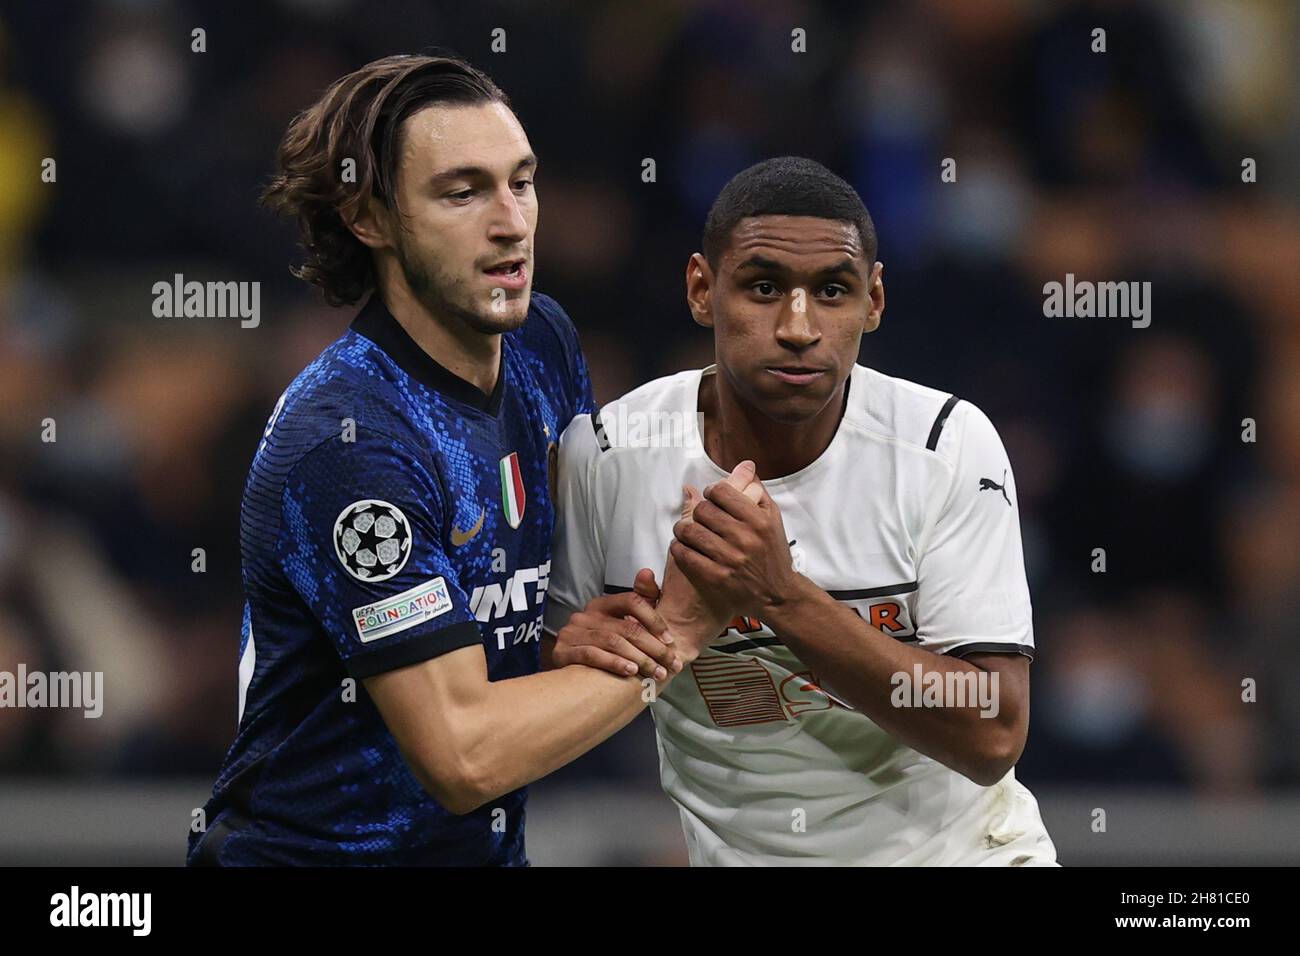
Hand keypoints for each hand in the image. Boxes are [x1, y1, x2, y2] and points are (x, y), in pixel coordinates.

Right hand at [547, 570, 681, 679]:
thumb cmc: (600, 643)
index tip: (670, 639)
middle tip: (671, 664)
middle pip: (627, 627)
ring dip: (640, 659)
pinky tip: (630, 672)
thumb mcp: (621, 620)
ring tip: (657, 673)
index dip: (654, 619)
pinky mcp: (563, 651)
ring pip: (613, 642)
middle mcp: (587, 615)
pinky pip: (592, 655)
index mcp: (603, 604)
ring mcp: (573, 632)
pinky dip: (614, 663)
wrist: (566, 667)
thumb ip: (640, 599)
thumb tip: (646, 572)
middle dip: (654, 648)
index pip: (632, 601)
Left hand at [669, 468, 796, 619]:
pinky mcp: (716, 577)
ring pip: (690, 531)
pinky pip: (686, 555)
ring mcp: (729, 559)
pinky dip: (679, 548)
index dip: (711, 491)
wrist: (778, 593)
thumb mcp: (773, 518)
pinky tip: (684, 547)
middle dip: (696, 511)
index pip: (721, 491)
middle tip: (697, 516)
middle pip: (702, 510)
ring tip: (685, 531)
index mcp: (758, 520)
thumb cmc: (774, 552)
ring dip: (682, 529)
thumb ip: (757, 491)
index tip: (711, 498)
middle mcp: (744, 538)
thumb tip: (745, 466)